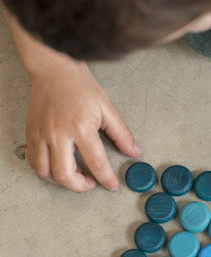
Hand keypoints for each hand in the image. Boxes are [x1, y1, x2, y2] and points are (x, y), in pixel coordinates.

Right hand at [26, 63, 140, 191]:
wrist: (54, 70)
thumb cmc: (79, 87)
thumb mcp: (107, 109)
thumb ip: (121, 134)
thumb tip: (134, 151)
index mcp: (80, 127)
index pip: (96, 163)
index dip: (106, 179)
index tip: (112, 185)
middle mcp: (58, 133)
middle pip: (64, 175)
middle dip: (80, 186)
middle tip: (91, 182)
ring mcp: (41, 134)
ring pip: (45, 172)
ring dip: (62, 181)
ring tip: (75, 173)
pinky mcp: (31, 133)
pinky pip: (34, 161)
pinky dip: (46, 170)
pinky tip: (59, 165)